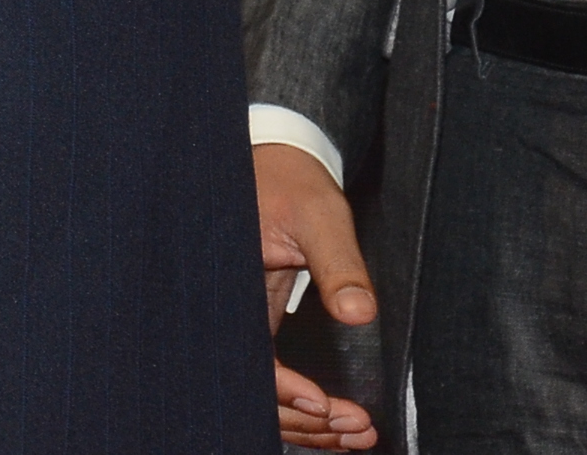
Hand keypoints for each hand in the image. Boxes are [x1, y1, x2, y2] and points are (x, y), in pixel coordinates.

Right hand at [258, 142, 378, 450]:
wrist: (279, 164)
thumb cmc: (291, 184)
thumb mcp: (320, 217)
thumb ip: (339, 266)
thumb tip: (360, 315)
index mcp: (231, 286)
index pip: (248, 358)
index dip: (284, 390)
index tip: (325, 404)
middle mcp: (231, 309)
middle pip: (255, 388)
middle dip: (304, 420)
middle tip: (356, 429)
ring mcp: (246, 319)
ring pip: (264, 390)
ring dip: (306, 421)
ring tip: (355, 432)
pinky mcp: (261, 321)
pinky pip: (274, 374)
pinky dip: (303, 403)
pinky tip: (334, 416)